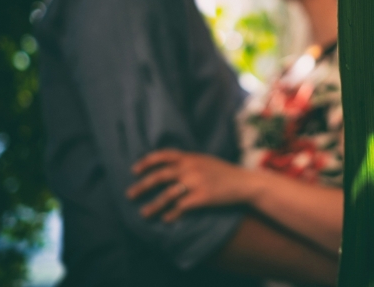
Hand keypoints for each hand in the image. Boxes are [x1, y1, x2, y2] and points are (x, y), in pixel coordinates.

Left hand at [126, 150, 255, 221]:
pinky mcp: (203, 197)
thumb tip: (168, 166)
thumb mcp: (204, 160)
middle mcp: (191, 168)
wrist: (244, 183)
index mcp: (190, 157)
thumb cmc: (224, 172)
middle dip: (142, 186)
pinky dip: (172, 214)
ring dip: (153, 205)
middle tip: (129, 195)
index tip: (134, 170)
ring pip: (168, 194)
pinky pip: (181, 207)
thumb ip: (187, 161)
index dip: (146, 162)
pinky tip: (166, 219)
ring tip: (143, 214)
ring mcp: (196, 182)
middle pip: (160, 176)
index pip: (163, 155)